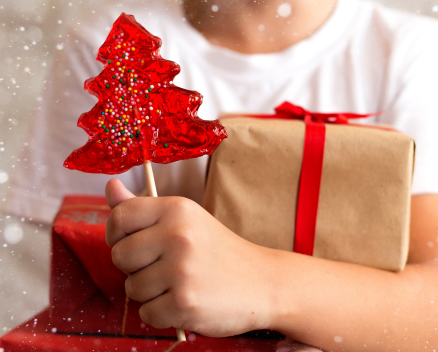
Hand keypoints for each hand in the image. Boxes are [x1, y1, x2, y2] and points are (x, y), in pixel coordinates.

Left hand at [105, 179, 275, 336]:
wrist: (262, 281)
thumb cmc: (218, 250)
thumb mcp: (185, 220)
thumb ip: (143, 207)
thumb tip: (110, 187)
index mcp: (177, 209)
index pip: (120, 216)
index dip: (117, 233)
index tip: (132, 242)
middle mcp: (178, 235)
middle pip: (119, 256)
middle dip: (135, 267)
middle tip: (166, 266)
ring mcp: (181, 270)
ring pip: (131, 288)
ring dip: (151, 293)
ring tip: (180, 283)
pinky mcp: (184, 303)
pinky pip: (146, 314)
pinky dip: (162, 314)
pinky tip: (186, 301)